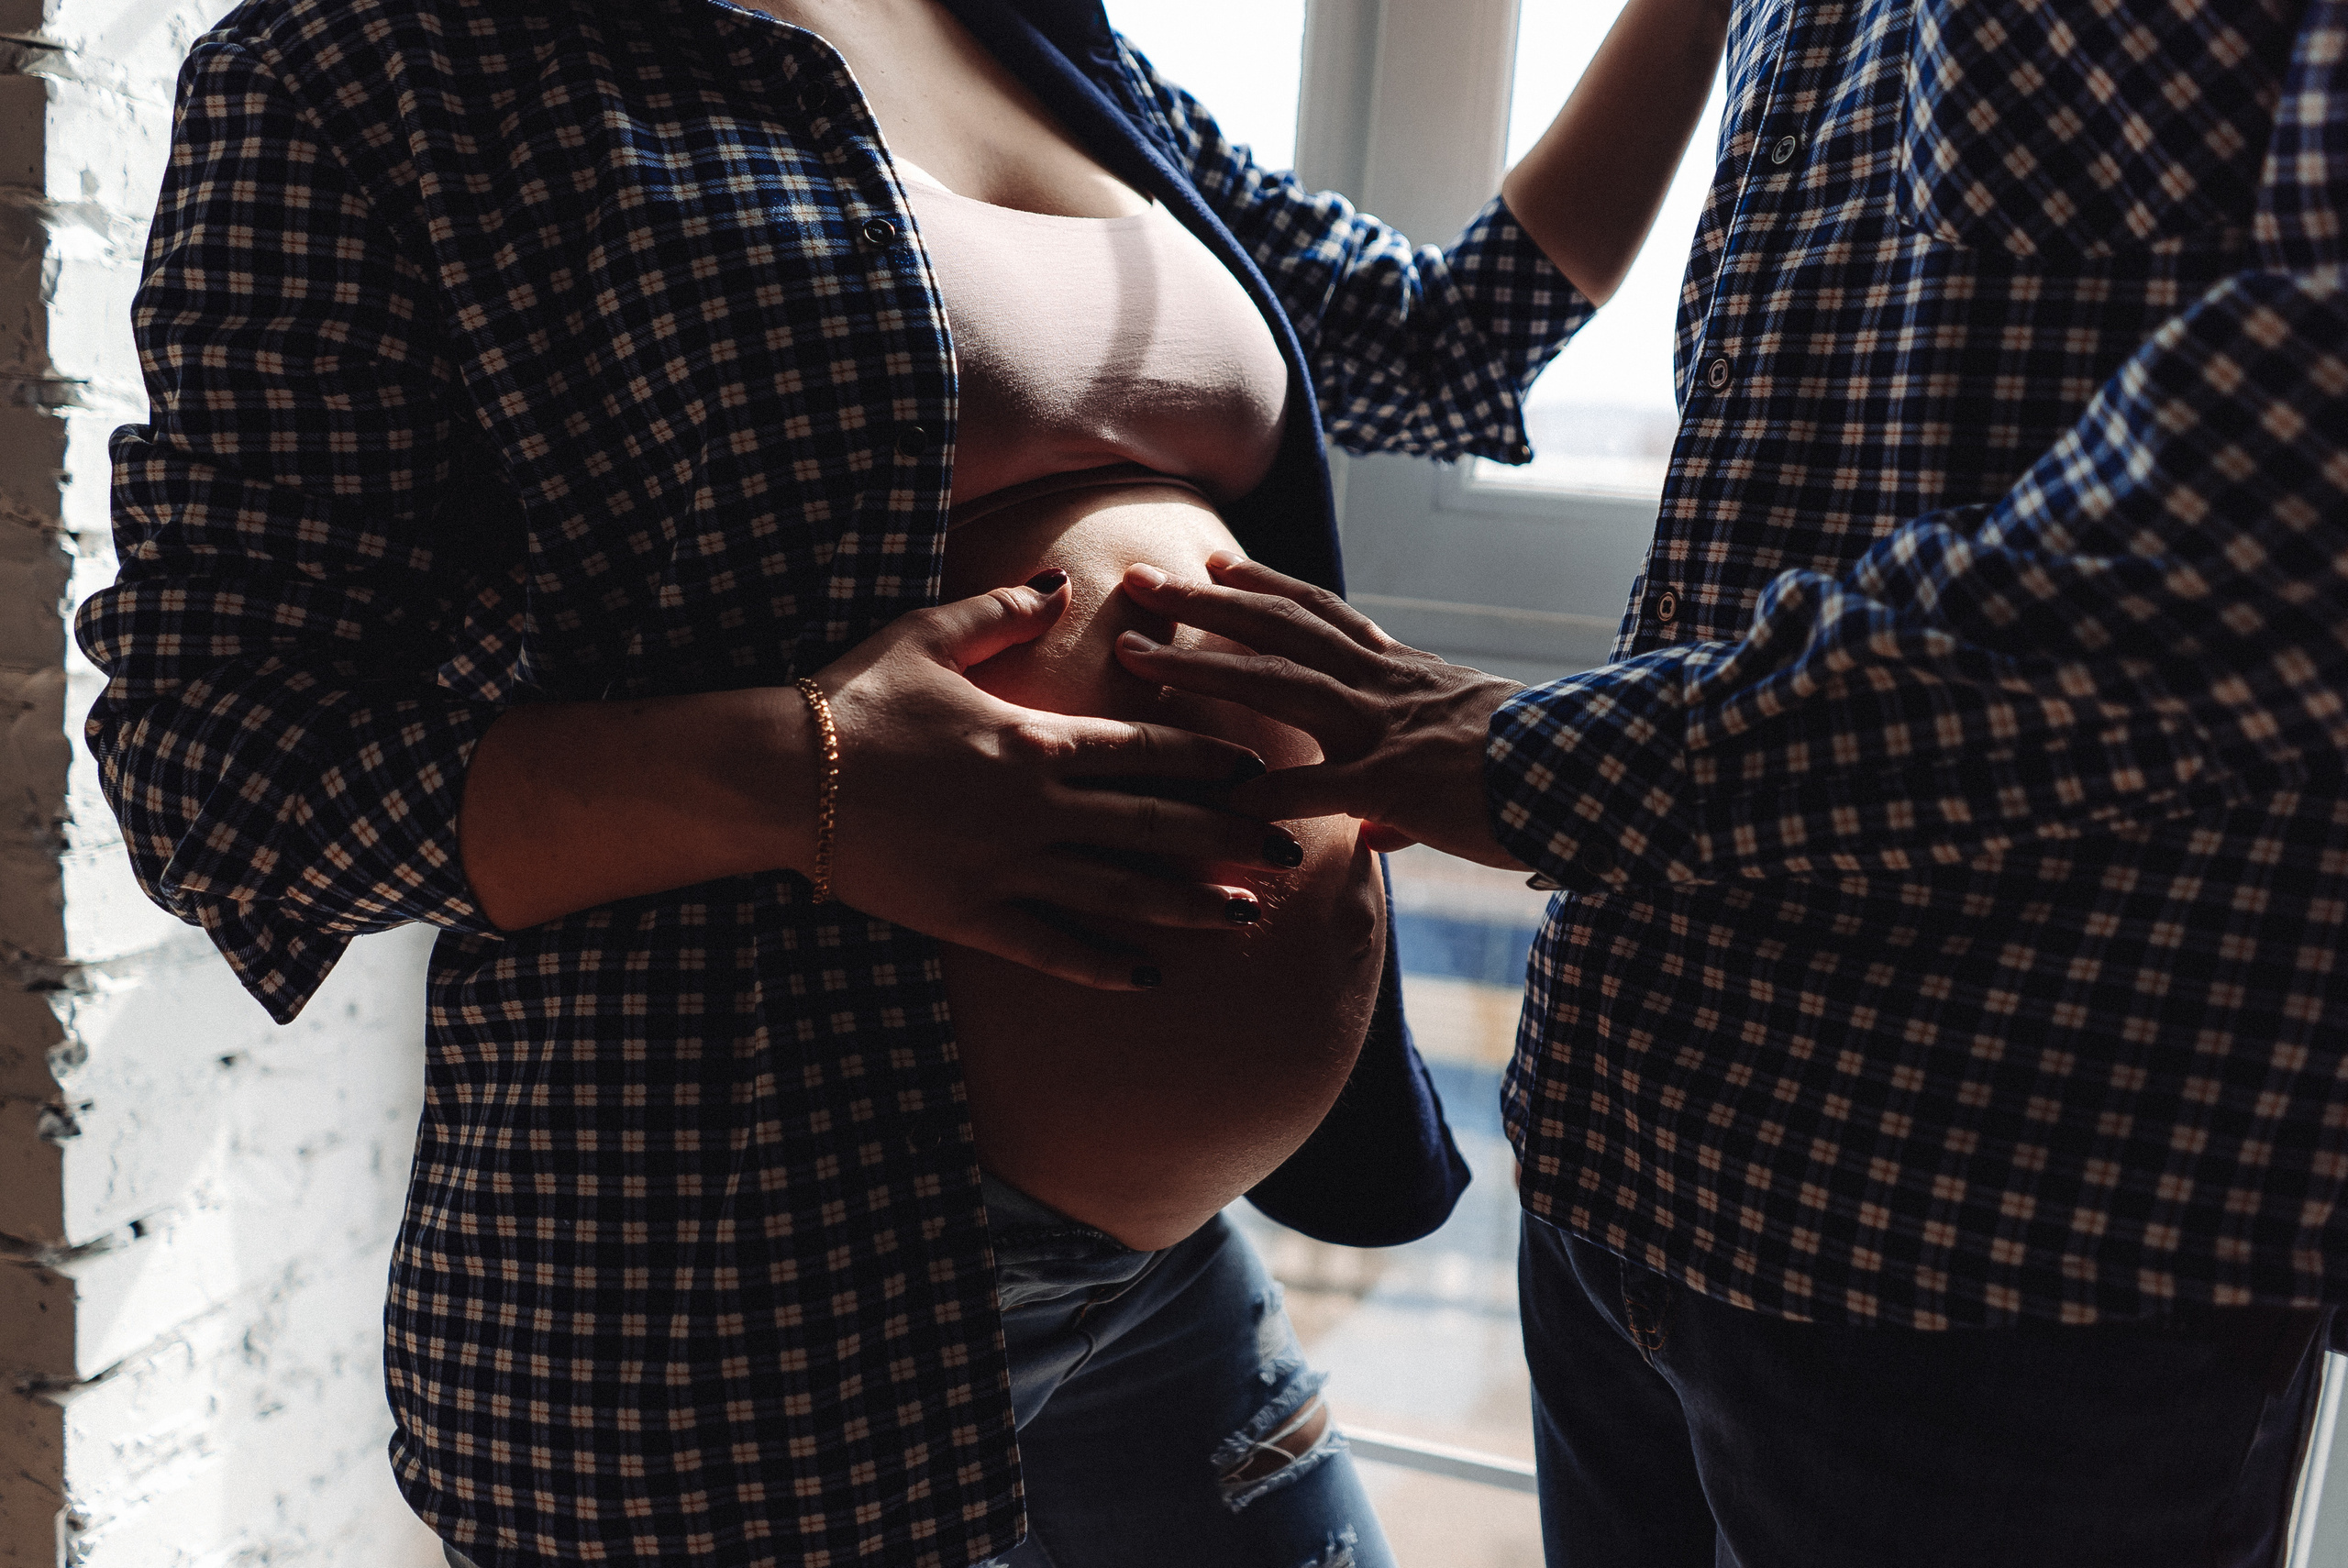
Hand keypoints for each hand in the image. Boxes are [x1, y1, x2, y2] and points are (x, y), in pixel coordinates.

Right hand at [811, 574, 1301, 989]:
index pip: (1145, 750)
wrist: (776, 777)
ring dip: (1189, 905)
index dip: (1210, 760)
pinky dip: (1104, 966)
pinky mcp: (970, 917)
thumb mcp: (927, 635)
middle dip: (1228, 838)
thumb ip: (1003, 612)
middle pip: (1155, 825)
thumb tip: (1060, 582)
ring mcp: (1007, 869)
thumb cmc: (851, 699)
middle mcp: (1035, 809)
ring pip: (1120, 893)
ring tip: (1247, 916)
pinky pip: (1053, 948)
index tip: (1260, 767)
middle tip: (1287, 848)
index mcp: (1034, 739)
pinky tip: (1150, 978)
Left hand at [1112, 552, 1530, 870]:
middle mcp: (1387, 686)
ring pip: (1280, 685)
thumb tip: (1377, 827)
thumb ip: (1407, 791)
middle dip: (1204, 604)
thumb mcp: (1468, 760)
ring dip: (1202, 668)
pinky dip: (1269, 796)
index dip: (1265, 587)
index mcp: (1405, 674)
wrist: (1599, 775)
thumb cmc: (1539, 771)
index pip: (1322, 615)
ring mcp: (1389, 729)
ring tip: (1137, 657)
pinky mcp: (1400, 781)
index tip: (1217, 564)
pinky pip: (1320, 789)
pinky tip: (1221, 803)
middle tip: (1139, 580)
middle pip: (1280, 631)